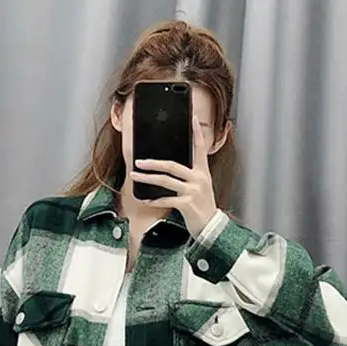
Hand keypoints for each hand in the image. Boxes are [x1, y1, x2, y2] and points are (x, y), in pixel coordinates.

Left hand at [132, 114, 218, 237]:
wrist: (212, 228)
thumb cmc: (202, 207)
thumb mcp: (200, 187)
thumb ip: (189, 176)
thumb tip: (169, 169)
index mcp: (202, 172)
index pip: (199, 147)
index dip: (196, 132)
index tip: (191, 118)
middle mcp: (199, 179)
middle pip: (172, 165)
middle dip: (152, 163)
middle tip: (138, 161)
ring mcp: (193, 191)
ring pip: (165, 181)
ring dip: (147, 178)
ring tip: (134, 176)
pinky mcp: (187, 204)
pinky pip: (166, 200)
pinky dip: (153, 200)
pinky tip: (144, 199)